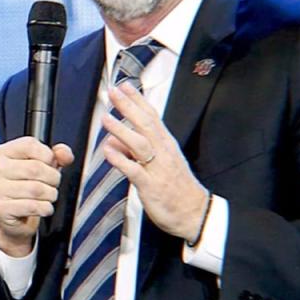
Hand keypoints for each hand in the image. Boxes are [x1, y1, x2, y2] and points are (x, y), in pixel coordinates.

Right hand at [0, 136, 74, 255]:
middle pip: (35, 168)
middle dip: (53, 178)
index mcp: (4, 153)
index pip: (29, 145)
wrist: (15, 217)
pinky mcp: (1, 209)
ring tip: (48, 197)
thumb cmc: (28, 188)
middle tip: (52, 184)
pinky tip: (42, 208)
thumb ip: (57, 156)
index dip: (47, 155)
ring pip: (36, 189)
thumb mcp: (44, 166)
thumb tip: (65, 155)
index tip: (50, 164)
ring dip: (50, 195)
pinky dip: (45, 208)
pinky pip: (32, 206)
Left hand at [101, 82, 208, 241]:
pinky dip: (120, 159)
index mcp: (166, 144)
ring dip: (121, 130)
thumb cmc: (176, 186)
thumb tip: (115, 138)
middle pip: (145, 124)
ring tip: (105, 118)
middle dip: (128, 107)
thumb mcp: (160, 162)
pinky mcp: (150, 186)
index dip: (138, 101)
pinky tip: (108, 151)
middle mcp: (163, 152)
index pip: (152, 117)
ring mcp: (157, 168)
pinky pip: (133, 170)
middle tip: (113, 92)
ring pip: (139, 144)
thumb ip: (137, 149)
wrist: (194, 212)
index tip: (125, 86)